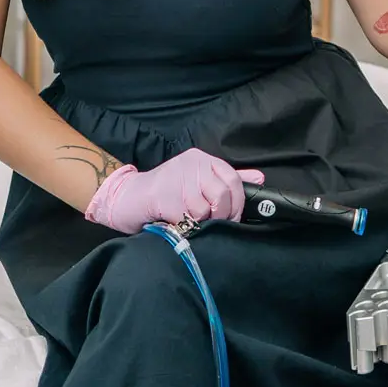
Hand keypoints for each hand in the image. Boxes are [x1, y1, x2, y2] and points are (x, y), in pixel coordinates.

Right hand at [84, 148, 265, 234]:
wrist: (127, 197)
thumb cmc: (166, 193)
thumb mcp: (198, 182)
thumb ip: (228, 180)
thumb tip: (260, 179)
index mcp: (202, 159)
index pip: (233, 178)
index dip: (237, 203)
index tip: (232, 219)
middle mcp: (192, 163)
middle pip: (223, 194)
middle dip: (221, 216)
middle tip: (210, 224)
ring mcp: (177, 177)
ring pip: (205, 209)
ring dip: (198, 223)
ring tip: (186, 221)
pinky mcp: (163, 195)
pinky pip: (186, 219)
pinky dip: (183, 228)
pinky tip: (174, 223)